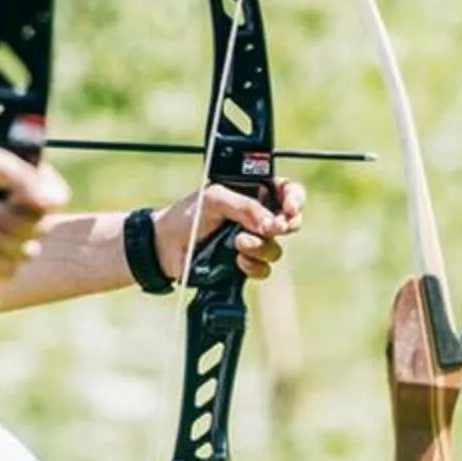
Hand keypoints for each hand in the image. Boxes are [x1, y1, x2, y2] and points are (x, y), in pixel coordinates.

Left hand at [0, 145, 67, 278]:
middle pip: (42, 227)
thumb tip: (51, 200)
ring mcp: (7, 239)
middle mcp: (19, 209)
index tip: (19, 199)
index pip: (57, 195)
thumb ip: (15, 173)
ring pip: (26, 252)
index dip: (43, 202)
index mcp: (19, 179)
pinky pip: (9, 272)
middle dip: (5, 221)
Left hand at [153, 178, 307, 282]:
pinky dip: (253, 266)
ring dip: (260, 247)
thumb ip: (245, 207)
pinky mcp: (244, 264)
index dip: (295, 199)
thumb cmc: (187, 215)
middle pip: (290, 222)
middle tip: (271, 229)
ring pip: (275, 249)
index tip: (290, 209)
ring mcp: (252, 241)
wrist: (165, 246)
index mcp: (253, 192)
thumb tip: (271, 224)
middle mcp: (256, 217)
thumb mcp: (215, 199)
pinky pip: (264, 269)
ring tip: (238, 243)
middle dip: (284, 226)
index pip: (287, 191)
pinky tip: (237, 261)